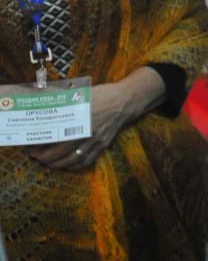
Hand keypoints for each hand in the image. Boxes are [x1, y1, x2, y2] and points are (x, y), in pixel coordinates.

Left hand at [26, 71, 163, 171]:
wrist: (125, 101)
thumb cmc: (101, 94)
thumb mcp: (80, 94)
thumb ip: (62, 99)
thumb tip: (41, 100)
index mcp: (80, 118)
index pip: (55, 136)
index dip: (42, 143)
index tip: (30, 145)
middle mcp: (87, 133)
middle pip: (62, 152)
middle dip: (45, 157)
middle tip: (34, 156)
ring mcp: (96, 141)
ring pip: (74, 160)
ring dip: (58, 164)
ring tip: (47, 163)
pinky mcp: (103, 146)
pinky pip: (87, 161)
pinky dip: (74, 166)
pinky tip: (66, 166)